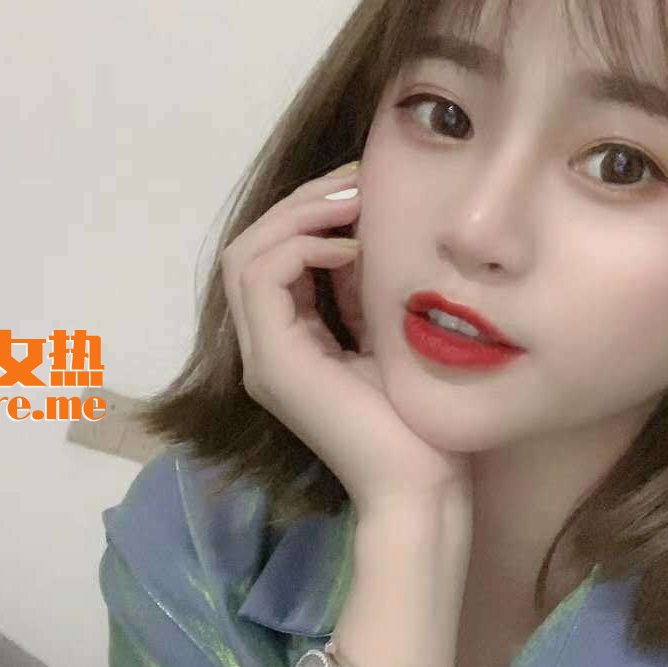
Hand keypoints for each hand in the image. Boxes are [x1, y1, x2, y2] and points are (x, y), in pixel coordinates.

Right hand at [221, 160, 473, 518]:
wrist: (421, 486)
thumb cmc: (420, 423)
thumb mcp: (389, 336)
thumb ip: (364, 292)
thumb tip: (365, 235)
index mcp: (291, 342)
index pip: (274, 257)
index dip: (311, 215)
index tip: (365, 192)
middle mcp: (267, 347)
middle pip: (251, 247)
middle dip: (301, 203)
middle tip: (356, 180)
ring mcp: (264, 357)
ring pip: (247, 255)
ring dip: (299, 216)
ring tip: (354, 202)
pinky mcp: (275, 363)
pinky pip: (263, 276)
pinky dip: (302, 248)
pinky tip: (352, 248)